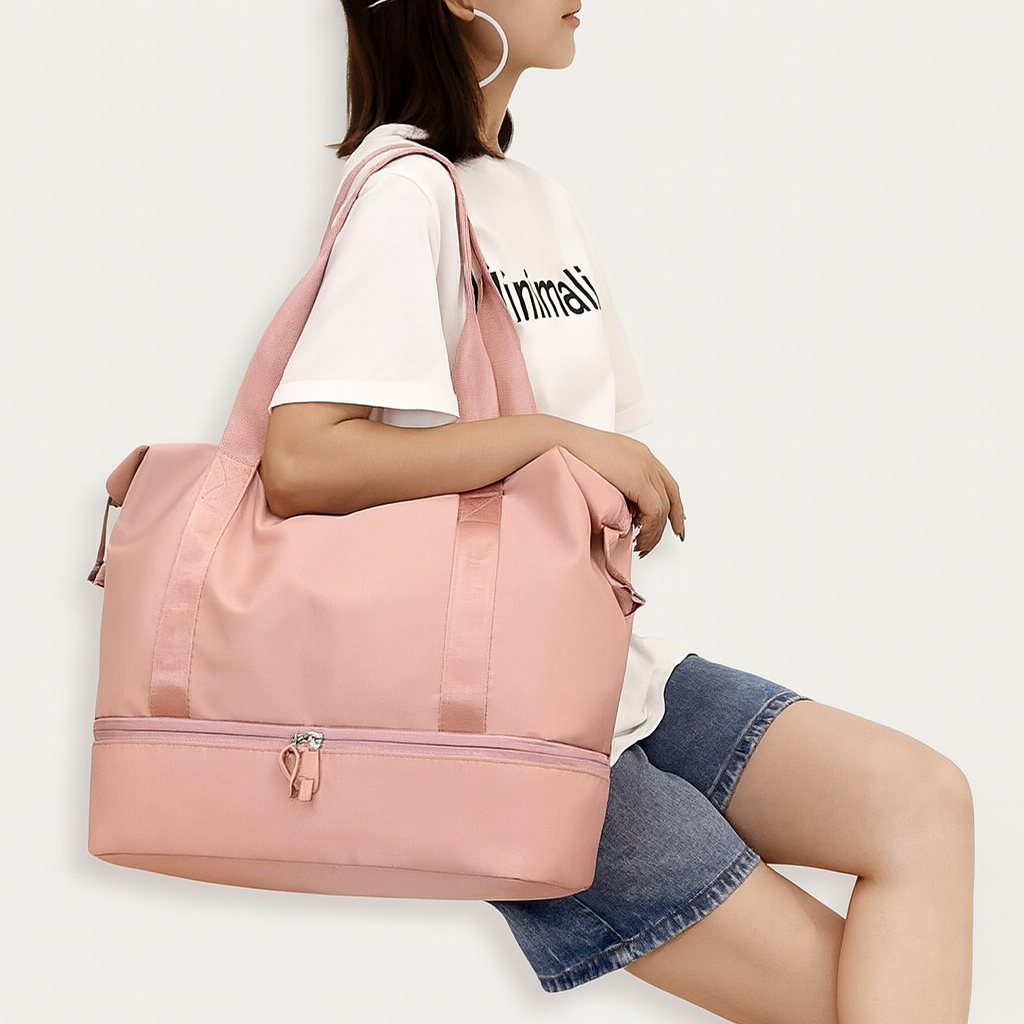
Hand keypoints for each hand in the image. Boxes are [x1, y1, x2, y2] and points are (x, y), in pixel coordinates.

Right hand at [559, 424, 684, 556]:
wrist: (560, 442)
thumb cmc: (569, 453)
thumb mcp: (601, 469)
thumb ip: (617, 484)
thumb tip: (623, 508)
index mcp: (639, 454)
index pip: (666, 483)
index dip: (674, 506)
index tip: (675, 523)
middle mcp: (646, 458)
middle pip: (671, 495)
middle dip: (671, 521)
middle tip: (662, 540)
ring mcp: (643, 467)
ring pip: (663, 506)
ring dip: (655, 531)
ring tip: (643, 546)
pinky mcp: (637, 478)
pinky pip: (654, 510)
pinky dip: (650, 528)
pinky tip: (639, 537)